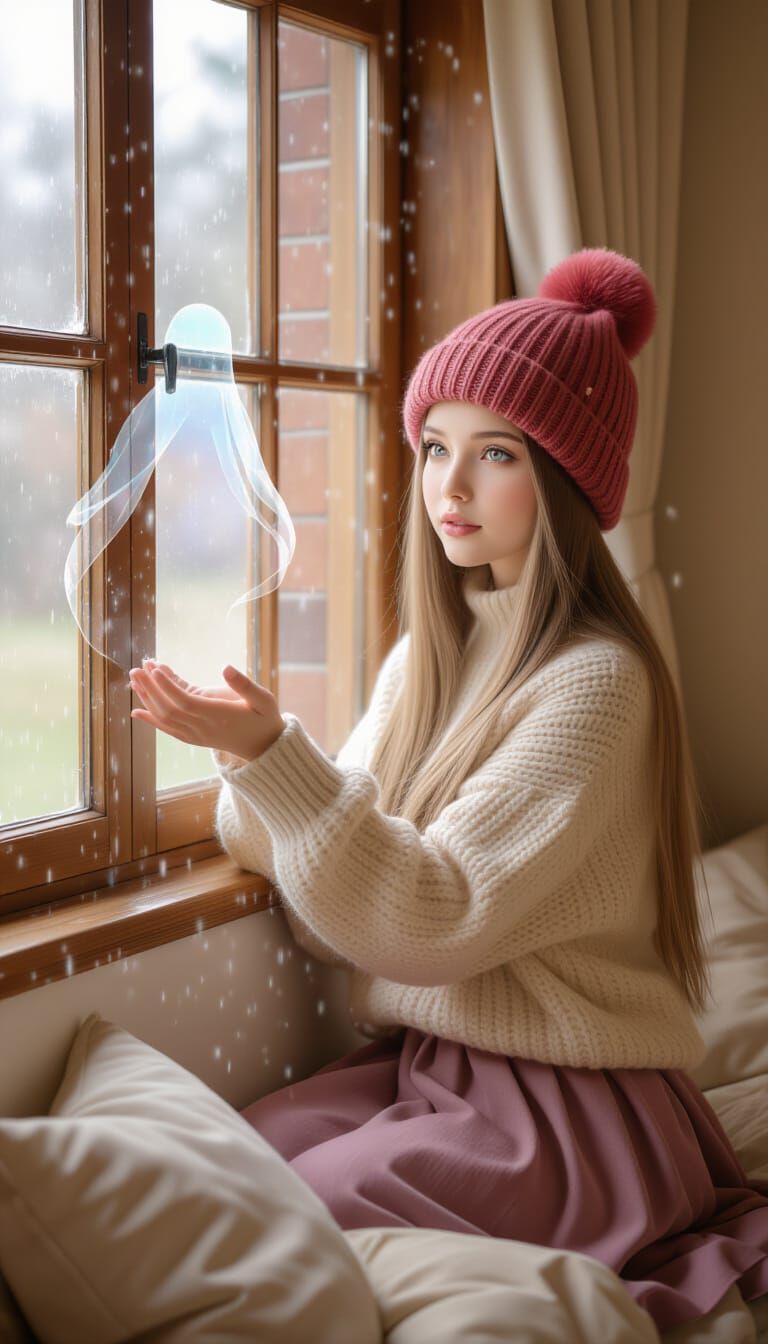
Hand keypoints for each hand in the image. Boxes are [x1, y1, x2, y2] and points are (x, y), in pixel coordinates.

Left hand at [128, 659, 285, 761]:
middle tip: (136, 669)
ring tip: (134, 678)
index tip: (155, 669)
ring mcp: (196, 735)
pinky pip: (168, 729)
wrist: (264, 748)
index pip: (187, 702)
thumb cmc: (264, 719)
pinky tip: (136, 710)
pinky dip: (151, 720)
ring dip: (147, 698)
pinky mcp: (193, 738)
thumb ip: (245, 685)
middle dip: (151, 688)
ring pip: (165, 718)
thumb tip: (225, 667)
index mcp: (220, 716)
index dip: (169, 687)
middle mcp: (203, 728)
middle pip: (170, 709)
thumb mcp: (263, 699)